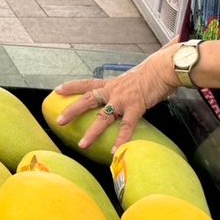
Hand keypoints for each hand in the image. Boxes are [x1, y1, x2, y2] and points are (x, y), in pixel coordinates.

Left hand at [53, 45, 179, 151]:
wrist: (162, 69)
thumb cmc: (149, 75)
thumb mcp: (130, 80)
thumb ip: (122, 89)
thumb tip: (121, 97)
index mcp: (111, 84)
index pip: (87, 84)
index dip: (71, 87)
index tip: (57, 90)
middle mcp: (113, 90)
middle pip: (88, 100)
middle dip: (73, 111)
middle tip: (60, 121)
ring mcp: (122, 99)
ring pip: (103, 117)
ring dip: (92, 132)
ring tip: (83, 145)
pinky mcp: (136, 107)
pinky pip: (127, 126)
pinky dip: (121, 139)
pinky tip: (116, 150)